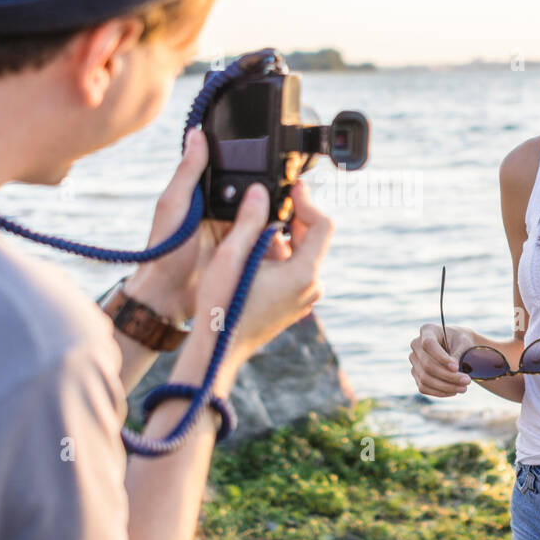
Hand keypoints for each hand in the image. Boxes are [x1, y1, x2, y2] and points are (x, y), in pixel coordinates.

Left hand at [126, 126, 289, 324]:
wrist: (167, 297)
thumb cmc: (164, 251)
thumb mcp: (175, 205)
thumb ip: (188, 172)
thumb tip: (196, 133)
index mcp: (203, 196)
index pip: (232, 172)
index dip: (250, 163)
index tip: (272, 153)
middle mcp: (221, 212)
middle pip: (253, 193)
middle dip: (271, 190)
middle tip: (295, 182)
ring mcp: (235, 234)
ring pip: (264, 216)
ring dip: (277, 212)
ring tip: (298, 204)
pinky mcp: (245, 254)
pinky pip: (265, 240)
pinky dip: (276, 236)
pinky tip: (289, 231)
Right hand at [192, 177, 332, 365]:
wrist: (217, 351)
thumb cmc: (222, 306)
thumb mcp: (232, 255)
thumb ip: (249, 220)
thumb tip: (259, 192)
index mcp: (304, 274)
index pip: (323, 225)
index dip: (308, 201)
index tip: (292, 187)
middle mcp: (310, 288)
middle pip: (312, 240)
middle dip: (291, 218)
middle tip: (267, 203)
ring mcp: (302, 300)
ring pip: (300, 256)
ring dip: (280, 239)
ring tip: (250, 232)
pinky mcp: (291, 307)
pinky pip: (292, 273)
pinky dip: (277, 258)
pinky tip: (250, 257)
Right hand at [409, 323, 473, 396]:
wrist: (459, 347)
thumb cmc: (461, 342)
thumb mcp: (463, 344)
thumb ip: (457, 356)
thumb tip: (452, 372)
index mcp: (428, 330)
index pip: (428, 344)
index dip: (441, 357)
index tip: (456, 367)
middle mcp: (416, 345)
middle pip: (427, 364)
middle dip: (448, 376)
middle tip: (467, 380)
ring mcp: (415, 361)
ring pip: (425, 378)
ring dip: (446, 386)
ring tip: (464, 388)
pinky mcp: (417, 375)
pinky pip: (425, 388)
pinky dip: (440, 392)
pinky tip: (454, 391)